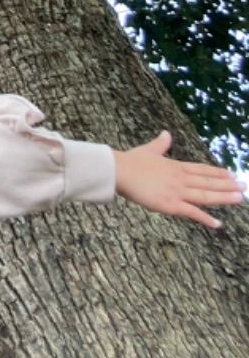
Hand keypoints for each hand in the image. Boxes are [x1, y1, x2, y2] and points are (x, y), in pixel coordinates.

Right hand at [114, 131, 245, 227]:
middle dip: (227, 185)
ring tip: (239, 198)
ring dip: (223, 197)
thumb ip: (160, 144)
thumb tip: (167, 134)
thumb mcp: (148, 150)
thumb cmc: (131, 161)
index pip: (201, 170)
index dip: (217, 173)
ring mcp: (177, 192)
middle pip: (208, 182)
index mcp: (175, 166)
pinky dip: (205, 218)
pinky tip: (218, 224)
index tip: (232, 174)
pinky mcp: (170, 205)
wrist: (119, 171)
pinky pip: (192, 212)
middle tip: (244, 186)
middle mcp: (180, 178)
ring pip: (205, 195)